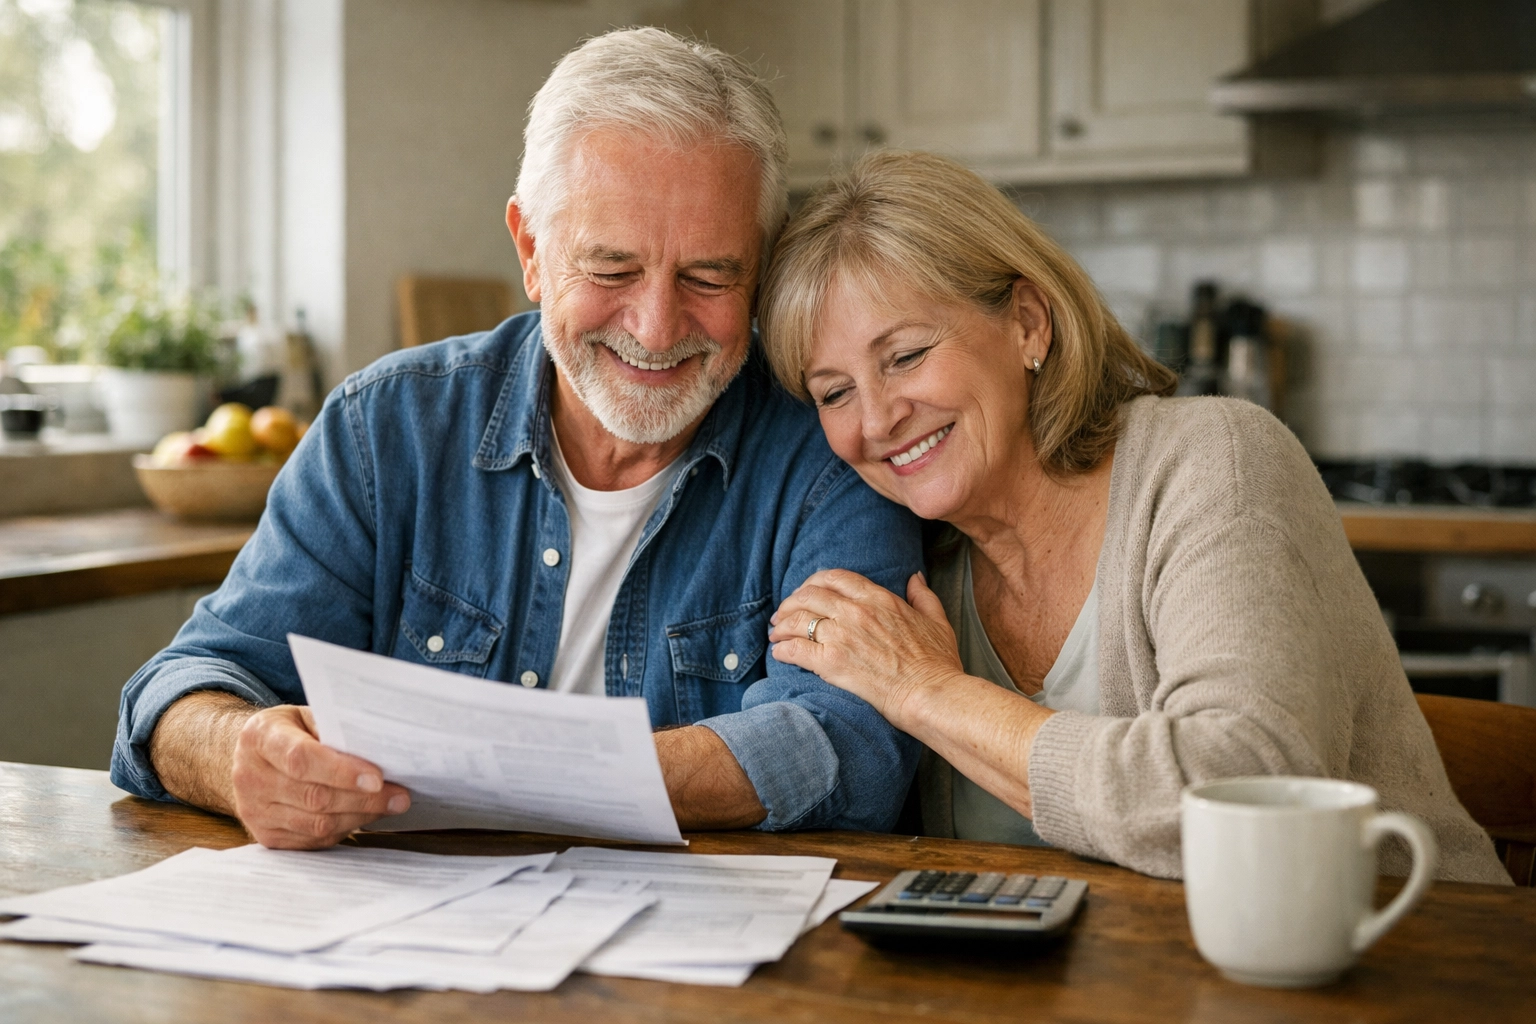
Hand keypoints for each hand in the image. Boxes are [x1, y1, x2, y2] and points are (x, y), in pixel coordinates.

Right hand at [230, 705, 410, 848]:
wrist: (250, 757)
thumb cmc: (290, 732)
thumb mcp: (306, 716)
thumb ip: (334, 729)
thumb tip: (380, 750)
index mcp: (259, 737)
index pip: (301, 759)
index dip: (341, 771)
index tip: (377, 778)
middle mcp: (250, 776)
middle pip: (313, 796)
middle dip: (363, 799)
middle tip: (400, 796)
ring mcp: (254, 810)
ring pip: (316, 824)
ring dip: (360, 816)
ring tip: (390, 806)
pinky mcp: (265, 835)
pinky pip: (312, 840)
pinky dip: (344, 830)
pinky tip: (364, 816)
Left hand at [769, 569, 963, 729]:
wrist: (931, 694)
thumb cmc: (937, 663)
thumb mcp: (936, 621)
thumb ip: (922, 595)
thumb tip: (914, 578)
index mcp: (879, 598)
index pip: (834, 577)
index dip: (813, 582)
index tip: (806, 591)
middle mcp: (856, 612)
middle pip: (809, 595)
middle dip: (791, 602)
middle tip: (783, 614)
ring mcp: (842, 636)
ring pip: (797, 620)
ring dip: (782, 626)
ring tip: (776, 634)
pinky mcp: (831, 663)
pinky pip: (796, 650)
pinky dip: (783, 650)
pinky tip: (779, 654)